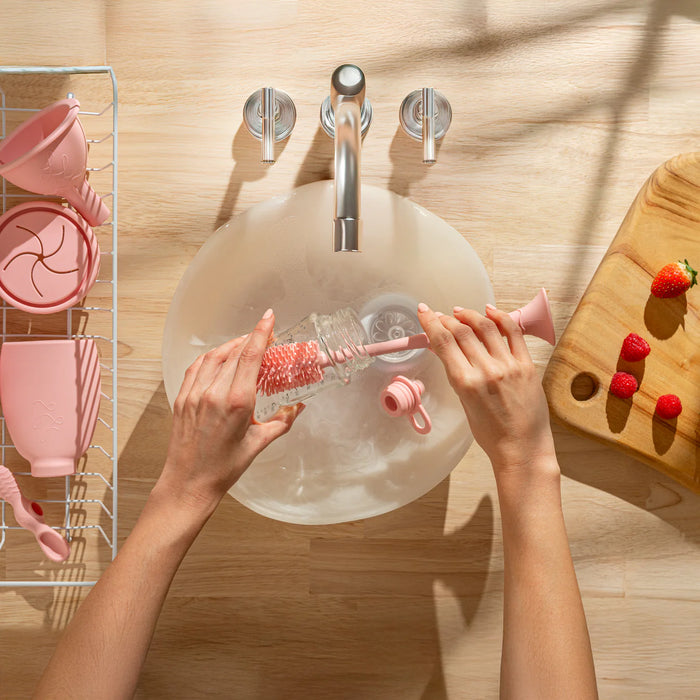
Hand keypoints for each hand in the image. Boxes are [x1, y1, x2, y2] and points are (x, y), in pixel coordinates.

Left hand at [158, 309, 303, 514]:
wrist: (189, 483)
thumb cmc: (224, 468)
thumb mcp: (259, 444)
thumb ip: (282, 421)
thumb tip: (298, 407)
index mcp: (237, 402)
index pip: (250, 356)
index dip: (261, 333)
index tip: (269, 318)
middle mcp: (214, 393)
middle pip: (235, 353)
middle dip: (251, 339)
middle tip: (265, 334)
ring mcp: (195, 394)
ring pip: (214, 356)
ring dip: (232, 345)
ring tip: (245, 343)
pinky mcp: (182, 398)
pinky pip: (197, 367)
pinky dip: (211, 356)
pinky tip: (220, 357)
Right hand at [417, 302, 556, 482]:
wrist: (521, 448)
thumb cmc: (490, 433)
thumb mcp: (464, 402)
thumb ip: (456, 373)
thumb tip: (445, 350)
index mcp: (466, 383)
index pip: (443, 343)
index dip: (431, 323)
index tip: (424, 313)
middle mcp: (486, 371)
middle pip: (461, 331)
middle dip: (446, 319)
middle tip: (439, 315)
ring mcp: (509, 366)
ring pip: (486, 326)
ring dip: (469, 315)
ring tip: (460, 312)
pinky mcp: (526, 365)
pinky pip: (513, 333)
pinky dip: (500, 317)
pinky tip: (490, 311)